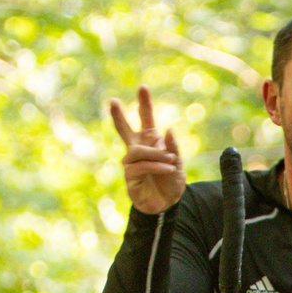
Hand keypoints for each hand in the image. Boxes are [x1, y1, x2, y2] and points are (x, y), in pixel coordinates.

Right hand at [108, 86, 184, 214]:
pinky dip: (154, 165)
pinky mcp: (130, 178)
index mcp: (150, 141)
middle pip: (124, 130)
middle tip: (113, 101)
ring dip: (155, 154)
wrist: (167, 205)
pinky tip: (167, 168)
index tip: (142, 87)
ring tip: (170, 161)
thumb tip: (168, 129)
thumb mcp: (178, 163)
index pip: (145, 119)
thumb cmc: (171, 182)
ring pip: (136, 151)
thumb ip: (173, 147)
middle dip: (118, 116)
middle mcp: (138, 150)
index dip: (144, 103)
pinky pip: (139, 167)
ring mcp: (132, 164)